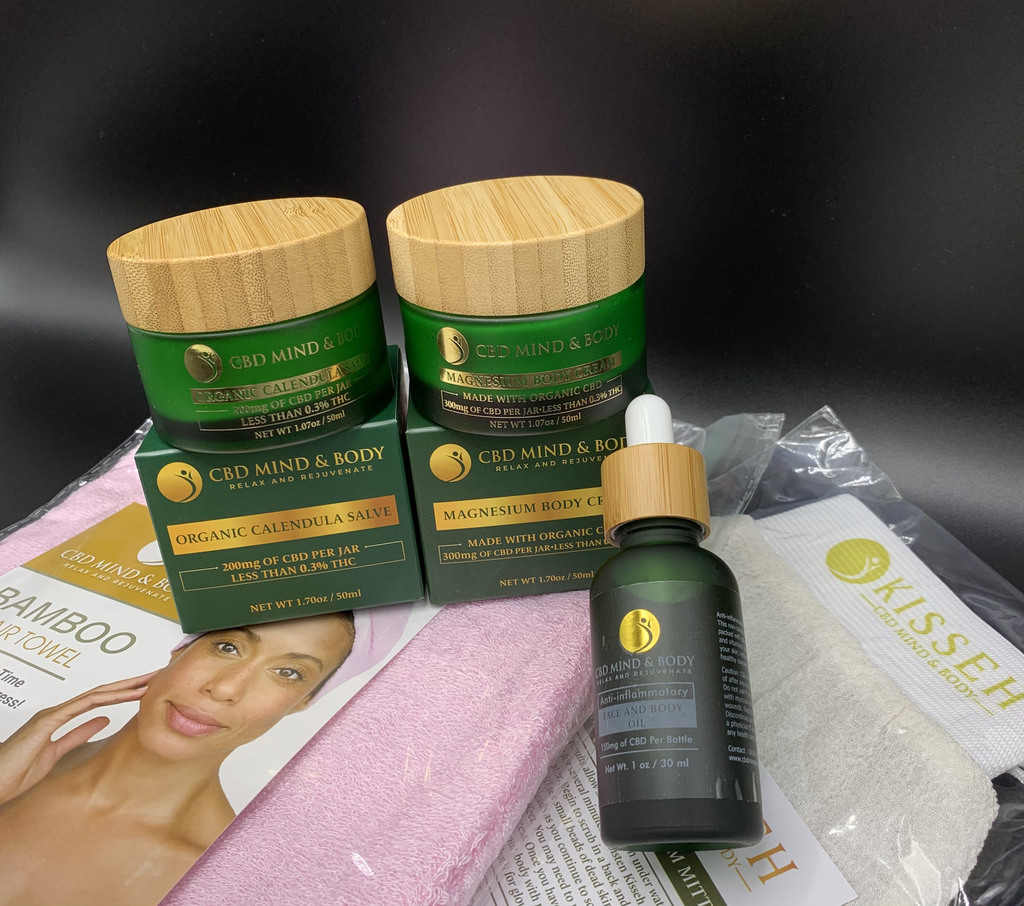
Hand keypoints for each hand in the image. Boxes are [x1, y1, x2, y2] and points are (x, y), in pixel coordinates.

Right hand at [0, 670, 156, 804]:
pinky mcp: (45, 722)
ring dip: (124, 687)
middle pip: (102, 692)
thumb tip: (104, 720)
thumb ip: (78, 734)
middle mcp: (58, 711)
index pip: (101, 699)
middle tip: (156, 675)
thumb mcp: (57, 753)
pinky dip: (104, 698)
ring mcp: (52, 714)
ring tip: (148, 682)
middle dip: (131, 683)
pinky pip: (80, 706)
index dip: (125, 691)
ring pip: (96, 694)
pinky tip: (122, 695)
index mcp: (61, 717)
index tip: (147, 687)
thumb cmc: (15, 772)